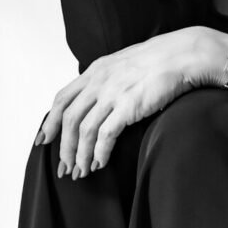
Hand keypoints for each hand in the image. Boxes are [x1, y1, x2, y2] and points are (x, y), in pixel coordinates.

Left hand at [36, 27, 227, 178]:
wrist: (183, 55)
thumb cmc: (159, 61)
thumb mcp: (123, 64)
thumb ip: (106, 79)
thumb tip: (96, 99)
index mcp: (95, 71)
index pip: (62, 99)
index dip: (50, 122)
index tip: (44, 141)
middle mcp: (99, 82)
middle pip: (68, 119)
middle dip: (63, 147)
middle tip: (64, 167)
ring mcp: (113, 94)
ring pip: (83, 131)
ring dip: (80, 155)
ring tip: (82, 171)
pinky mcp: (128, 106)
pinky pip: (105, 135)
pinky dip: (99, 152)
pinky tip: (99, 163)